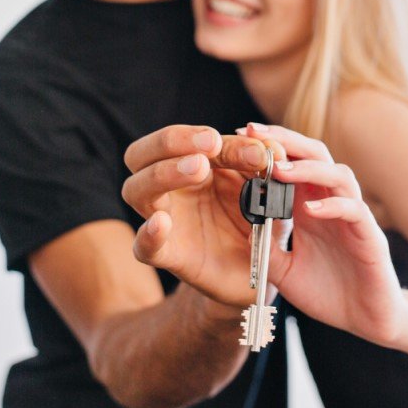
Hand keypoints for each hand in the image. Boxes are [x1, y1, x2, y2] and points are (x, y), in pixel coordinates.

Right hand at [123, 125, 285, 307]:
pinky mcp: (168, 255)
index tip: (253, 148)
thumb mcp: (267, 191)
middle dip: (172, 140)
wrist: (260, 270)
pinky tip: (162, 222)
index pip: (188, 140)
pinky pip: (144, 246)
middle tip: (211, 143)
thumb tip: (271, 149)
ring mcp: (164, 219)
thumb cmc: (257, 221)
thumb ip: (266, 169)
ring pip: (135, 189)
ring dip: (164, 173)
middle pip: (141, 154)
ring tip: (198, 167)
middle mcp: (170, 188)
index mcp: (191, 165)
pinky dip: (148, 234)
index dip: (217, 137)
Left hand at [240, 123, 406, 346]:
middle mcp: (331, 204)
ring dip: (308, 169)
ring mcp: (353, 218)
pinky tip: (309, 209)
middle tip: (255, 132)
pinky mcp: (370, 237)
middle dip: (286, 141)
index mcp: (310, 207)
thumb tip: (244, 226)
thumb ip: (265, 248)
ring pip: (338, 175)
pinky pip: (354, 211)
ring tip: (278, 169)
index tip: (241, 134)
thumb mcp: (283, 271)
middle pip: (316, 156)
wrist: (366, 321)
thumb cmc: (327, 292)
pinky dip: (332, 205)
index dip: (270, 147)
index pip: (292, 164)